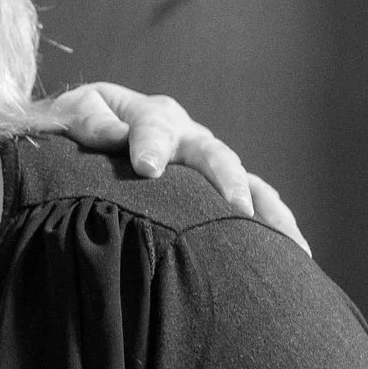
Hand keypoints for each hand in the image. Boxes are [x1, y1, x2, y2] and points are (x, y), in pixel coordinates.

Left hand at [43, 82, 309, 255]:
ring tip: (287, 241)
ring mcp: (208, 164)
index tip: (146, 167)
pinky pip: (255, 204)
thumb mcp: (70, 115)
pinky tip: (297, 254)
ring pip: (246, 182)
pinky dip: (275, 224)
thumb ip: (88, 122)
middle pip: (213, 155)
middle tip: (234, 205)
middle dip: (225, 179)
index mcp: (150, 116)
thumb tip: (116, 136)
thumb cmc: (72, 128)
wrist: (82, 136)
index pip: (152, 126)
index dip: (150, 143)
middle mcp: (188, 137)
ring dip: (266, 210)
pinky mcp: (218, 189)